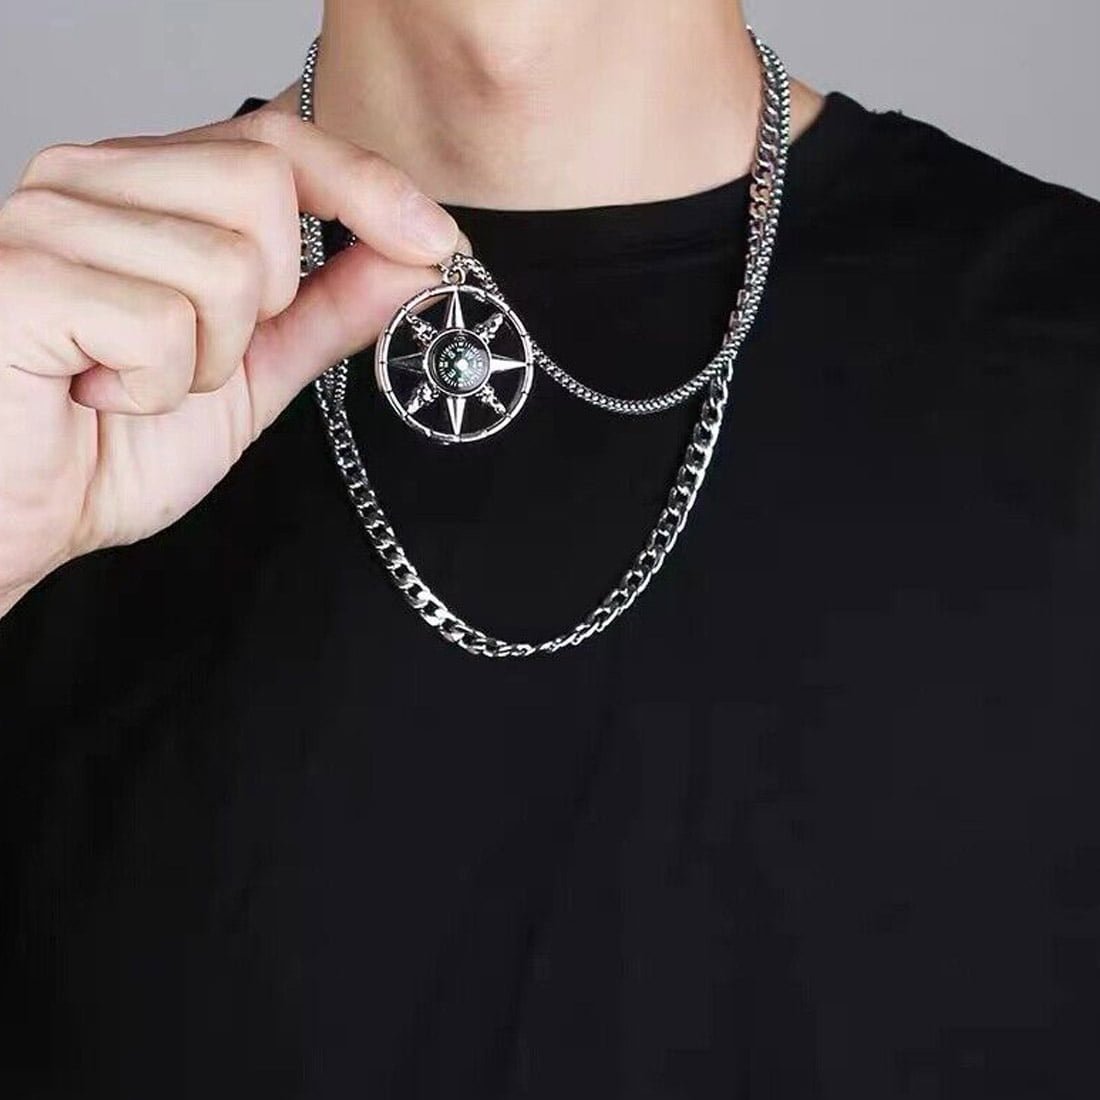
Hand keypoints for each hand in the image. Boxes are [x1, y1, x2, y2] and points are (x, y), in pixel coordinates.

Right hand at [0, 107, 463, 614]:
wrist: (20, 519)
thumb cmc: (110, 446)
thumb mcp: (250, 373)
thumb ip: (328, 309)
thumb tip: (415, 257)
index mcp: (143, 188)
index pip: (276, 143)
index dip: (367, 185)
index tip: (433, 242)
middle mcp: (89, 180)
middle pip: (262, 187)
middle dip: (267, 301)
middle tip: (197, 356)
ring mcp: (47, 221)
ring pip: (226, 264)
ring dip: (205, 361)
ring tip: (136, 382)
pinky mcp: (21, 279)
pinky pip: (162, 324)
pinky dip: (153, 389)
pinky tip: (96, 392)